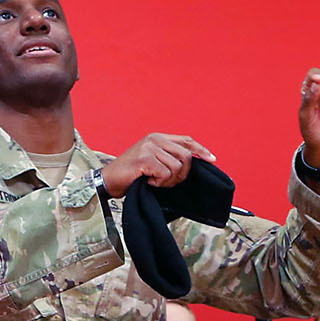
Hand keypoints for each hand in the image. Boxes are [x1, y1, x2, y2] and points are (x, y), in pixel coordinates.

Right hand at [100, 134, 215, 198]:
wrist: (107, 181)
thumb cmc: (129, 174)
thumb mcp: (151, 161)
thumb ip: (168, 157)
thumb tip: (192, 162)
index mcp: (157, 137)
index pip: (186, 140)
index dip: (201, 150)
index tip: (212, 159)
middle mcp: (154, 139)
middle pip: (185, 156)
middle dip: (182, 174)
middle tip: (168, 182)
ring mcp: (149, 148)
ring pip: (176, 167)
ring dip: (168, 180)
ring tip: (155, 182)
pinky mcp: (144, 159)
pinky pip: (165, 173)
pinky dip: (159, 182)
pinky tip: (148, 182)